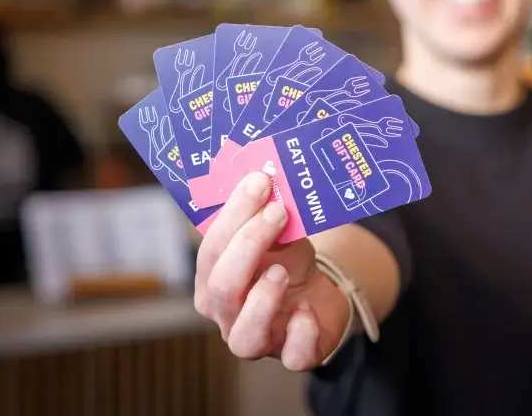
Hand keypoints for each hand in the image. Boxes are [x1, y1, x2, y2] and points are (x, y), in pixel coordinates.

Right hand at [194, 173, 351, 368]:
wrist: (320, 295)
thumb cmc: (287, 261)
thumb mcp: (278, 234)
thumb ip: (269, 212)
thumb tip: (270, 175)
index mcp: (213, 281)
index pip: (211, 251)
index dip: (234, 216)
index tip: (259, 183)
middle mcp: (227, 315)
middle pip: (222, 287)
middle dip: (248, 245)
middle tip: (277, 212)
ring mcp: (258, 340)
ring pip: (244, 336)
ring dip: (262, 298)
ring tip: (281, 271)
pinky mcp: (294, 355)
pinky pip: (293, 356)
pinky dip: (300, 332)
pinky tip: (307, 310)